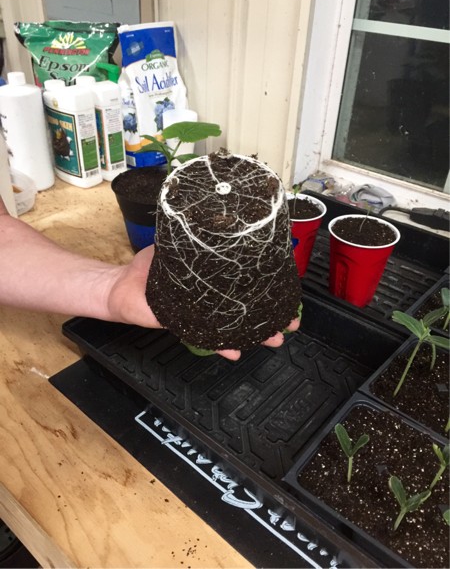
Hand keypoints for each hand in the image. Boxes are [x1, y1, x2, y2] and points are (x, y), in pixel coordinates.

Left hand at [108, 245, 299, 360]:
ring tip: (274, 339)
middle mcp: (212, 301)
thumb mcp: (177, 245)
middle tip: (289, 324)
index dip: (268, 292)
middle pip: (247, 311)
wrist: (122, 285)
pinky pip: (206, 338)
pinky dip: (219, 346)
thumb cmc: (148, 267)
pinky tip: (234, 352)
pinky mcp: (185, 325)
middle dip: (271, 319)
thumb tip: (217, 216)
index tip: (289, 296)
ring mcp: (201, 315)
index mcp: (214, 283)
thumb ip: (195, 237)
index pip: (245, 287)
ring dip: (255, 335)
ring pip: (234, 327)